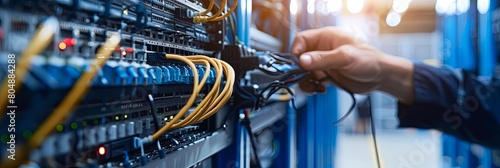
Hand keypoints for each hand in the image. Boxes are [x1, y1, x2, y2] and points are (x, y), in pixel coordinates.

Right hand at [291, 27, 413, 103]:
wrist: (380, 78)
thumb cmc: (369, 61)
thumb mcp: (345, 58)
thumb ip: (323, 59)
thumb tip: (302, 60)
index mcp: (326, 37)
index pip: (302, 40)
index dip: (296, 51)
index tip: (297, 64)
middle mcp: (322, 49)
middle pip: (300, 57)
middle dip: (299, 70)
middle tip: (303, 79)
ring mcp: (323, 63)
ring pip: (304, 71)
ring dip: (305, 81)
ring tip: (315, 88)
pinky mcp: (326, 75)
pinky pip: (311, 80)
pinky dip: (312, 87)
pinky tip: (321, 90)